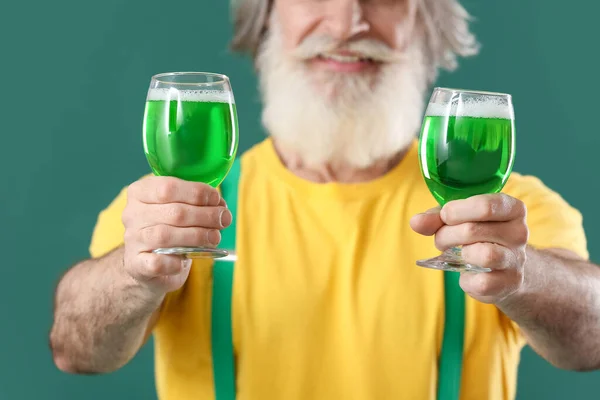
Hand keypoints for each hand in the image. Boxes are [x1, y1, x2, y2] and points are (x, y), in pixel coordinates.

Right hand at [121, 176, 231, 293]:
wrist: (148, 264)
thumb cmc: (169, 228)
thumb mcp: (180, 207)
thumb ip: (198, 203)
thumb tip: (221, 207)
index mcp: (140, 192)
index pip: (168, 187)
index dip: (197, 192)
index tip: (216, 199)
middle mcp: (132, 214)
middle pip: (174, 212)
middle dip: (205, 215)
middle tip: (224, 219)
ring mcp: (133, 240)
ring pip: (166, 236)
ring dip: (197, 236)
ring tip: (215, 237)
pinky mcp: (137, 265)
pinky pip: (157, 263)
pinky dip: (175, 262)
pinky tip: (185, 260)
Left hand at [410, 194, 528, 303]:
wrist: (505, 270)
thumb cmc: (478, 236)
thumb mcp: (459, 219)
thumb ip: (436, 217)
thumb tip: (416, 222)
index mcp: (512, 209)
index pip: (486, 205)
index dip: (456, 210)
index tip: (445, 215)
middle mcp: (520, 232)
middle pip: (473, 230)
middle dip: (446, 234)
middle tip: (441, 238)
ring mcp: (516, 259)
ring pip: (483, 255)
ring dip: (457, 254)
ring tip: (452, 253)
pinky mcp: (509, 283)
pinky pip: (480, 281)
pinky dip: (465, 279)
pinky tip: (466, 273)